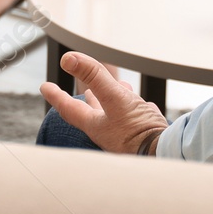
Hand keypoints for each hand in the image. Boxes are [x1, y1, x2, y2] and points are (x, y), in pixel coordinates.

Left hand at [42, 52, 167, 154]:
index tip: (44, 86)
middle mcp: (109, 132)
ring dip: (116, 100)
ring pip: (118, 114)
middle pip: (95, 112)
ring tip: (120, 87)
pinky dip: (138, 109)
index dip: (56, 95)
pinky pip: (138, 120)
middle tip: (83, 91)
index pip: (70, 108)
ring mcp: (127, 136)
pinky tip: (144, 106)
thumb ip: (94, 76)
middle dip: (90, 98)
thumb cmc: (139, 131)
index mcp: (97, 125)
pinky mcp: (145, 136)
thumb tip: (67, 59)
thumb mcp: (114, 98)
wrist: (167, 155)